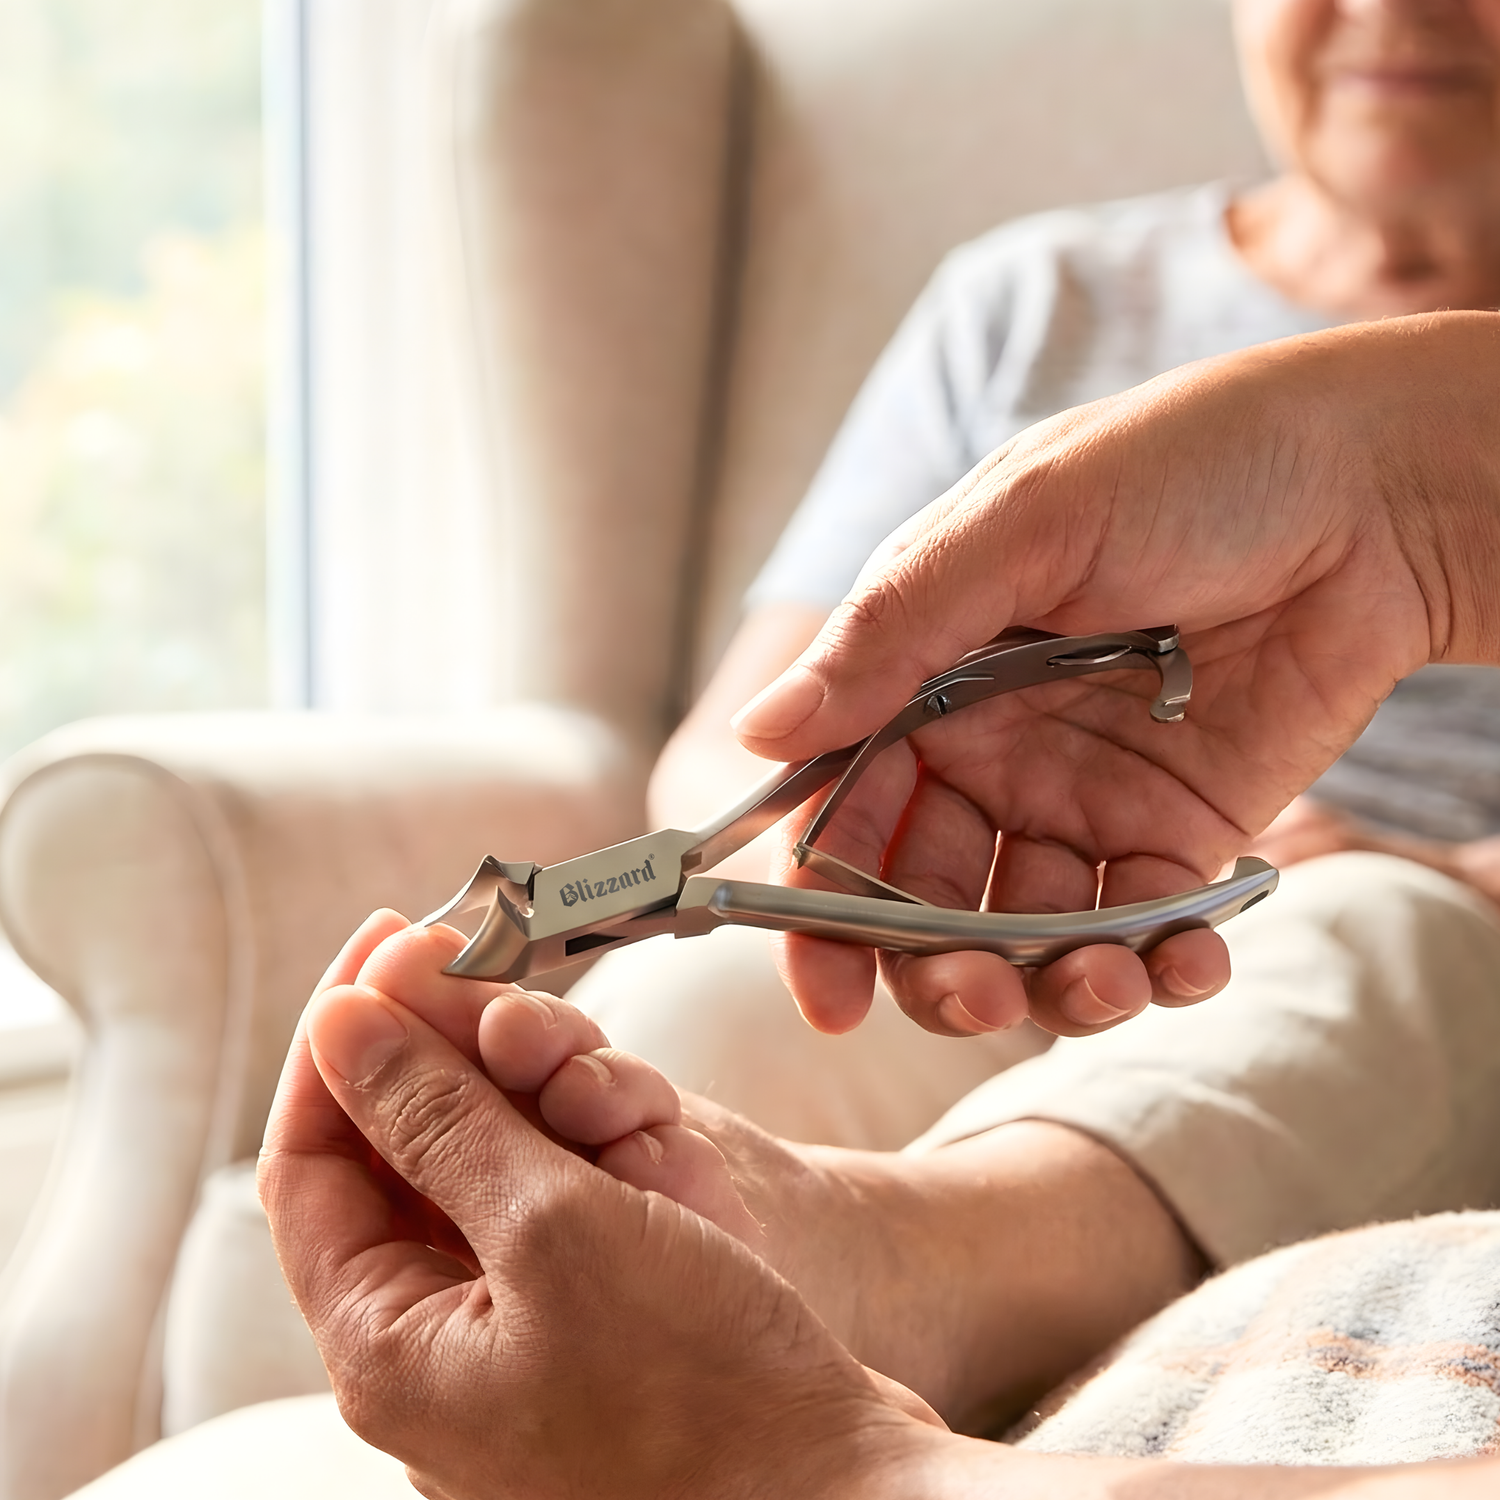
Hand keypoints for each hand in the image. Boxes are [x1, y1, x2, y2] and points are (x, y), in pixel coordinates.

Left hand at [257, 914, 936, 1499]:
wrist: (848, 1493)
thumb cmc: (701, 1390)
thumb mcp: (551, 1229)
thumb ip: (439, 1117)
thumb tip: (341, 1022)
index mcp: (391, 1345)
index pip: (312, 1164)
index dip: (341, 1041)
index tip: (385, 938)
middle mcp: (448, 1338)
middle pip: (413, 1149)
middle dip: (458, 1048)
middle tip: (496, 961)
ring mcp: (533, 1323)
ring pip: (506, 1157)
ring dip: (545, 1090)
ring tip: (605, 1080)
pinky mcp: (610, 1307)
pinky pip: (579, 1191)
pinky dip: (601, 1140)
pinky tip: (646, 1128)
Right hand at [732, 314, 1499, 1036]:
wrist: (1371, 482)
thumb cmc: (1187, 465)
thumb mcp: (1024, 523)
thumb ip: (893, 633)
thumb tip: (761, 731)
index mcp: (922, 677)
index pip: (841, 813)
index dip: (820, 905)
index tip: (825, 985)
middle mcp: (987, 751)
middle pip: (921, 900)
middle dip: (931, 969)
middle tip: (969, 994)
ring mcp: (1080, 799)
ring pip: (1025, 933)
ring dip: (1048, 986)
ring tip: (1101, 987)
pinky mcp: (1178, 832)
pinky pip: (1143, 927)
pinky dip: (1160, 967)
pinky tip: (1185, 961)